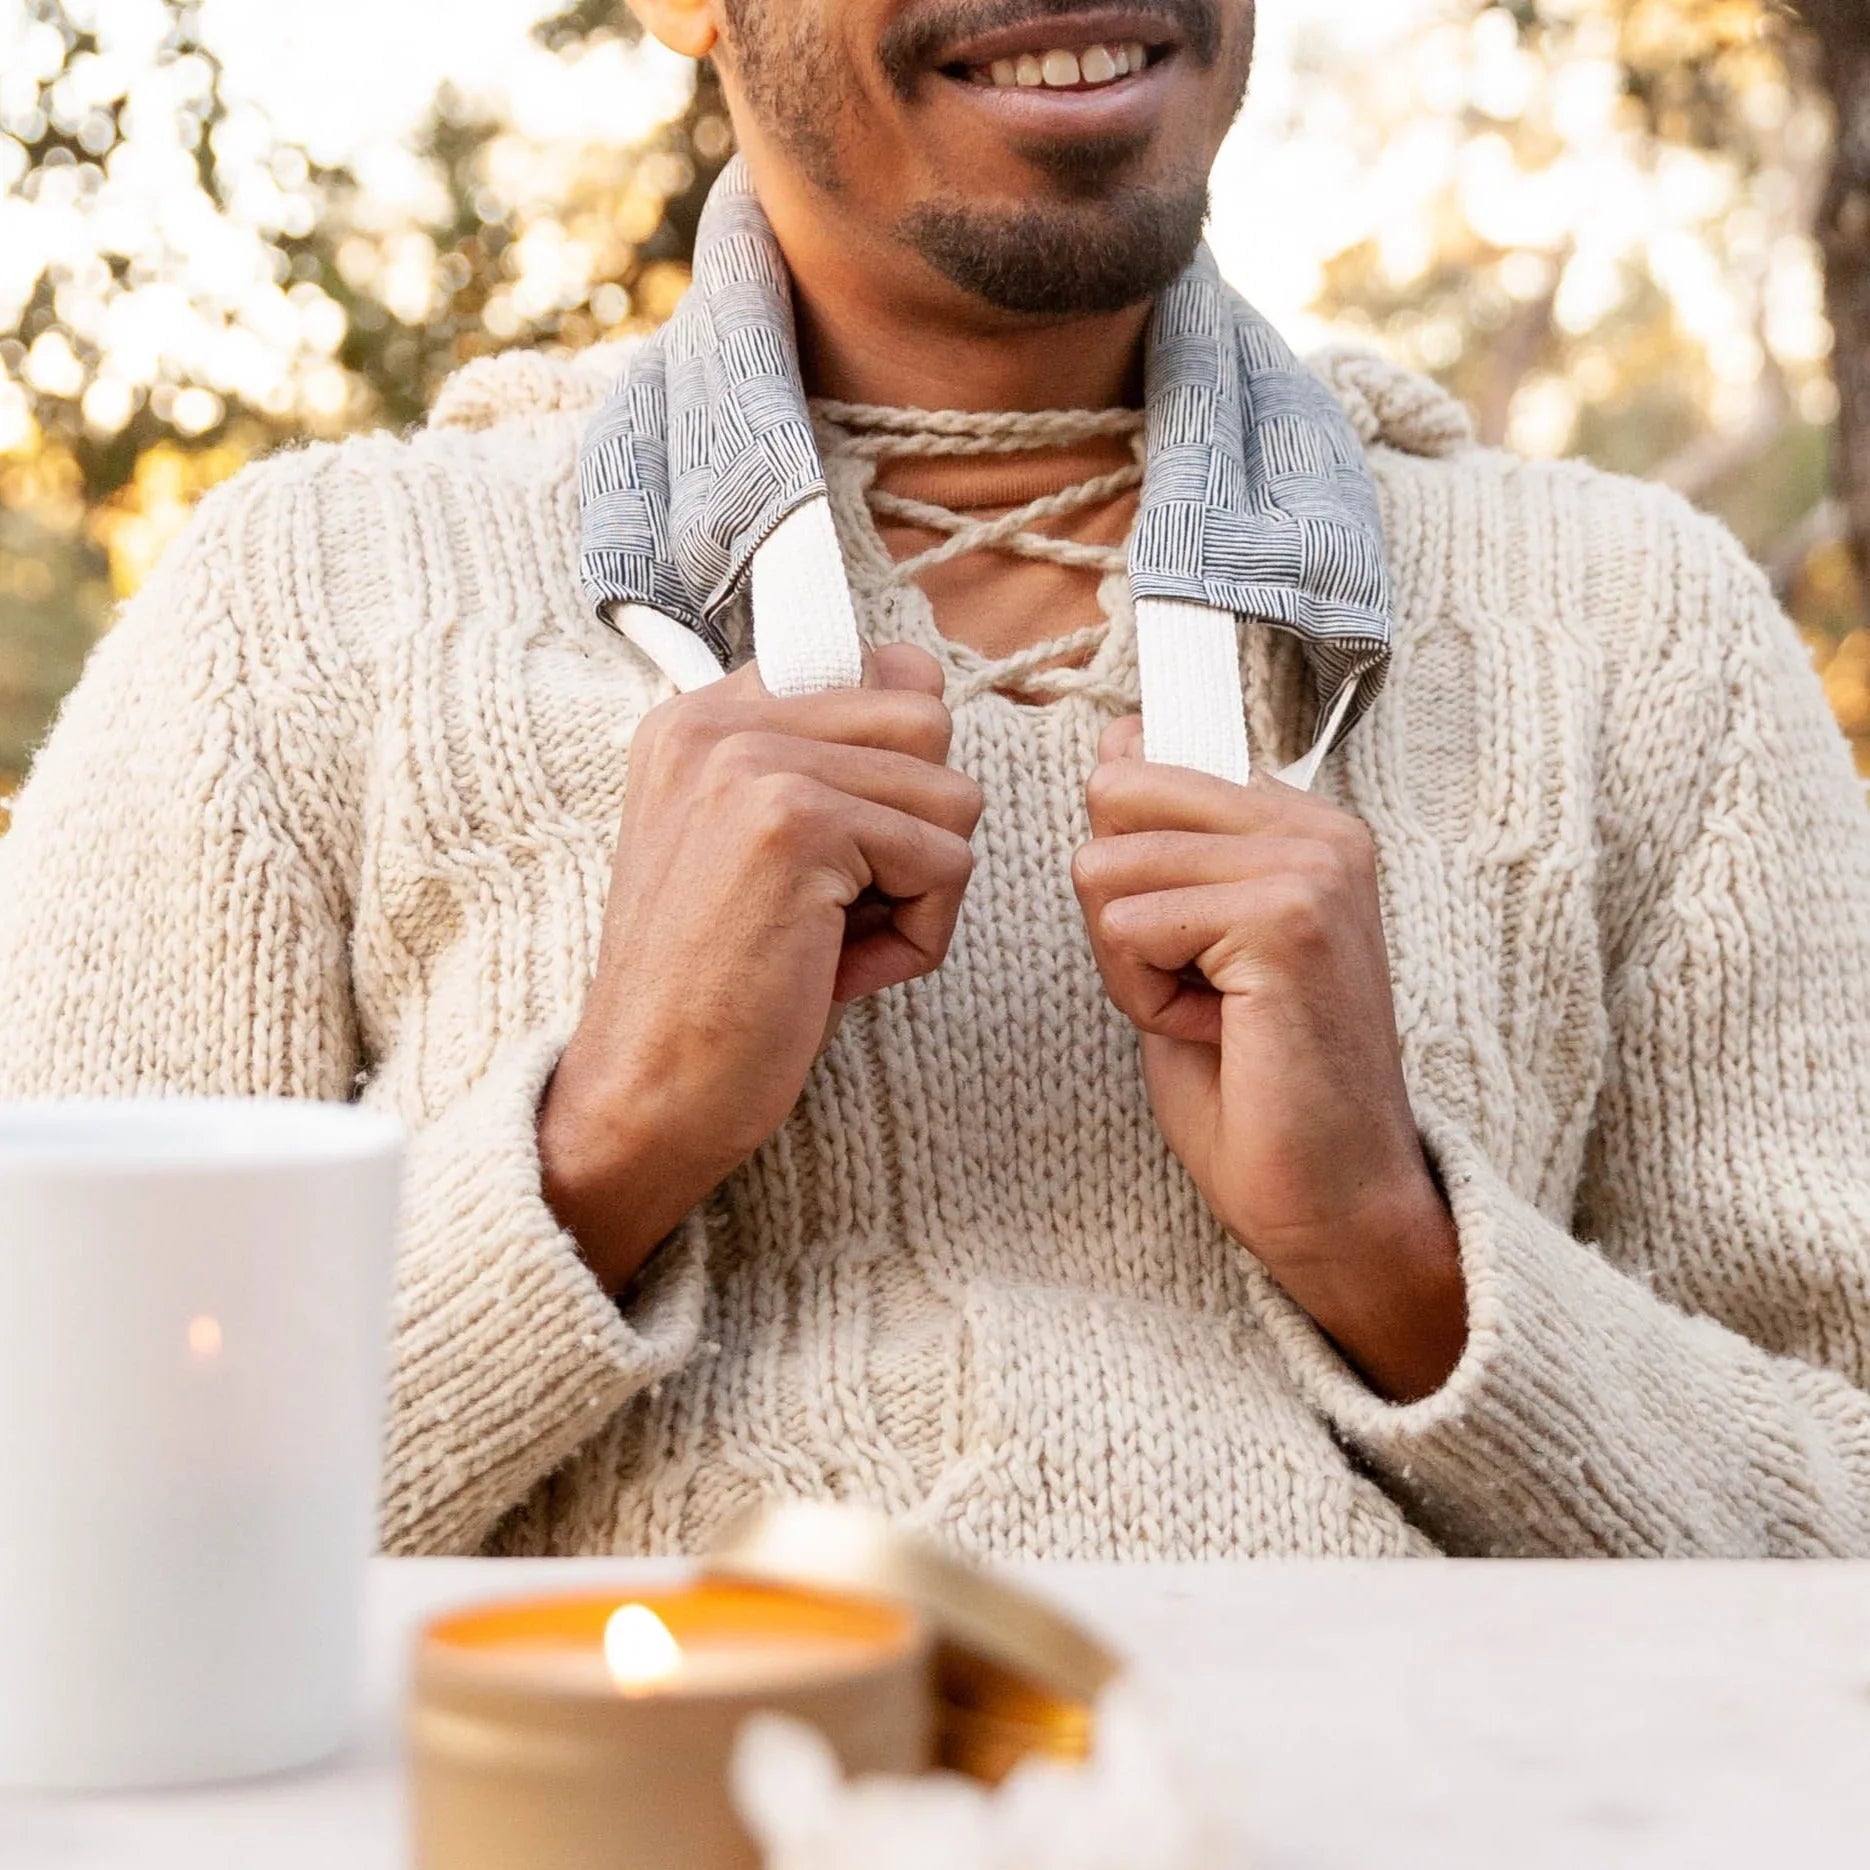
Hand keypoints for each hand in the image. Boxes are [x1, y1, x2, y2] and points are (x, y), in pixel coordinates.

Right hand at [540, 643, 981, 1292]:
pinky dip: (917, 938)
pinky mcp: (794, 823)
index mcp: (702, 719)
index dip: (896, 770)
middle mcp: (718, 721)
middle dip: (916, 831)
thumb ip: (829, 766)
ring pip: (951, 796)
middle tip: (837, 909)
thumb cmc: (720, 990)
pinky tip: (835, 973)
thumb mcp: (760, 852)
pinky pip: (947, 862)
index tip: (840, 852)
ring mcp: (752, 764)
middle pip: (929, 726)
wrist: (646, 1094)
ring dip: (920, 892)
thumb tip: (933, 690)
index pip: (881, 669)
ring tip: (831, 943)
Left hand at [1072, 717, 1465, 1400]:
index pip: (1146, 760)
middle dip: (1116, 909)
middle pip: (1113, 803)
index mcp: (1300, 823)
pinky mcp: (1285, 919)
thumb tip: (1115, 742)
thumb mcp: (1190, 938)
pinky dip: (1143, 997)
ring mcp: (1309, 868)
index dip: (1126, 856)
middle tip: (1192, 983)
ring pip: (1106, 867)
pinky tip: (1217, 1033)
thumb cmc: (1256, 1084)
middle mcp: (1317, 830)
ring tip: (1211, 1013)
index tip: (1178, 934)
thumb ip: (1160, 844)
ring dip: (1128, 963)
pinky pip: (1127, 925)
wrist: (1331, 1197)